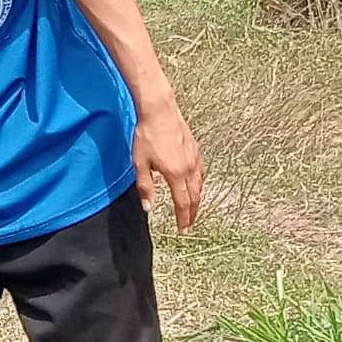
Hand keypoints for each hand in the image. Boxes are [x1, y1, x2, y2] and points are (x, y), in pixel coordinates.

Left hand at [133, 102, 203, 231]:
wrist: (160, 111)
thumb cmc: (147, 136)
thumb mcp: (140, 163)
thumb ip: (145, 187)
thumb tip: (148, 208)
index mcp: (175, 174)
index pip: (182, 203)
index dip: (183, 218)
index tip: (183, 230)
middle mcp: (189, 169)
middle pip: (194, 197)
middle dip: (192, 213)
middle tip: (189, 225)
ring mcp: (194, 158)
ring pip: (200, 185)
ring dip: (197, 200)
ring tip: (192, 209)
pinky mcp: (195, 150)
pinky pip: (201, 172)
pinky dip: (200, 183)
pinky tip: (196, 184)